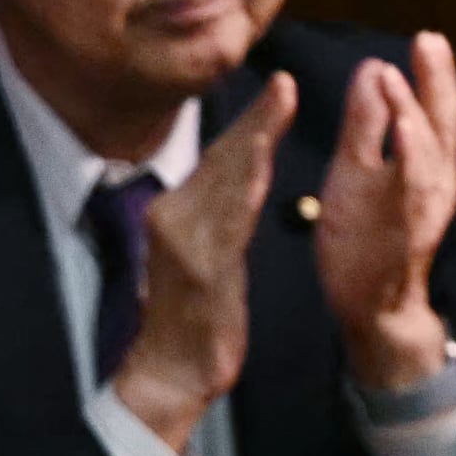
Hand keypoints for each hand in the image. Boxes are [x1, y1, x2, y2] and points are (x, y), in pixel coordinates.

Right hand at [107, 73, 295, 455]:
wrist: (170, 374)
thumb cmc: (194, 319)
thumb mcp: (202, 255)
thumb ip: (217, 217)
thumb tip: (242, 179)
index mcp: (175, 212)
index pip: (218, 159)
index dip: (250, 124)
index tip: (278, 89)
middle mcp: (172, 218)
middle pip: (222, 159)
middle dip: (257, 118)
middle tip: (285, 81)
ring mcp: (184, 243)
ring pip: (227, 180)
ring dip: (256, 138)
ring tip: (281, 103)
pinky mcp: (200, 270)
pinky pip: (230, 221)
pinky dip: (249, 186)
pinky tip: (265, 161)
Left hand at [312, 35, 455, 391]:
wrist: (374, 308)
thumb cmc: (366, 238)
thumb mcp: (358, 170)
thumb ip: (366, 124)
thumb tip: (374, 67)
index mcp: (424, 166)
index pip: (433, 110)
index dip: (432, 76)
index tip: (426, 38)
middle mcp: (433, 184)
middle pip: (441, 125)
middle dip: (437, 83)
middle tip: (429, 40)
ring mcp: (420, 209)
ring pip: (426, 156)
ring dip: (414, 113)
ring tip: (399, 77)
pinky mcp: (401, 232)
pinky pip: (409, 192)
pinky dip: (409, 158)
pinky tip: (403, 131)